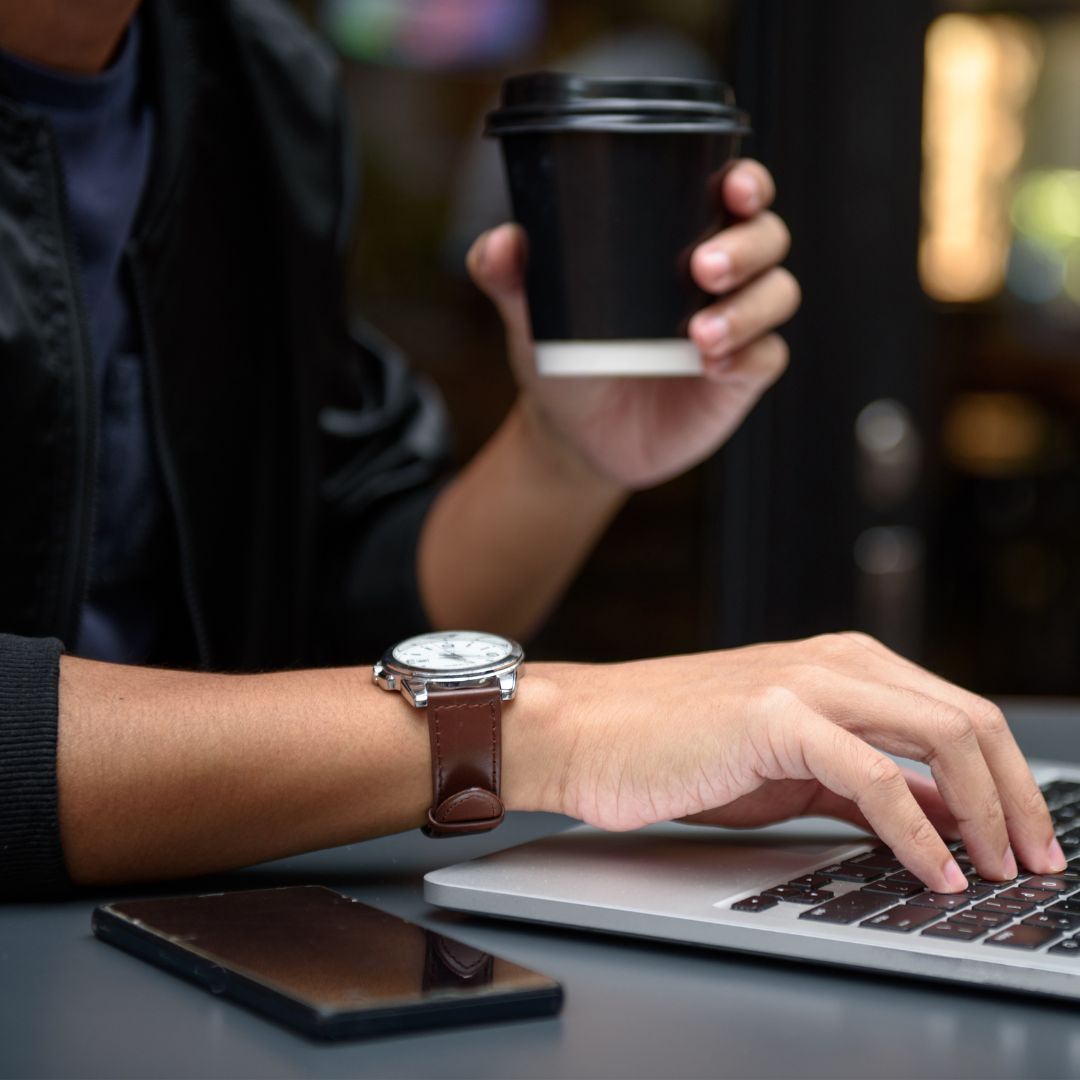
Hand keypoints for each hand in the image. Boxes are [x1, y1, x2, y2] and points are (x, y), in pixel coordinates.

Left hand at [467, 160, 800, 489]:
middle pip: (767, 237)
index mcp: (678, 238)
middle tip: (702, 267)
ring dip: (747, 308)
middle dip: (746, 245)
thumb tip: (501, 242)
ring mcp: (735, 326)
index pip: (731, 194)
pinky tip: (711, 366)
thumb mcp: (532, 315)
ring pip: (777, 294)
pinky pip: (766, 357)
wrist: (573, 436)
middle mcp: (718, 276)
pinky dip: (747, 356)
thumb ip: (509, 276)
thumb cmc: (564, 356)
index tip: (734, 186)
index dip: (747, 182)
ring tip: (699, 334)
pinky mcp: (740, 378)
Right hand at [518, 633, 1062, 892]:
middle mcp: (836, 662)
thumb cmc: (673, 748)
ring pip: (941, 735)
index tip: (1024, 838)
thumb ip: (863, 782)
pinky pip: (874, 776)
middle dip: (1017, 798)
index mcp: (843, 665)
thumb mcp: (789, 765)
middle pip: (969, 720)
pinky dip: (917, 830)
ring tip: (995, 869)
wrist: (587, 732)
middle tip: (1031, 861)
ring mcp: (806, 682)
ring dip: (987, 812)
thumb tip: (937, 819)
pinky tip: (932, 869)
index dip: (1007, 780)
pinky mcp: (774, 716)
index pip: (958, 712)